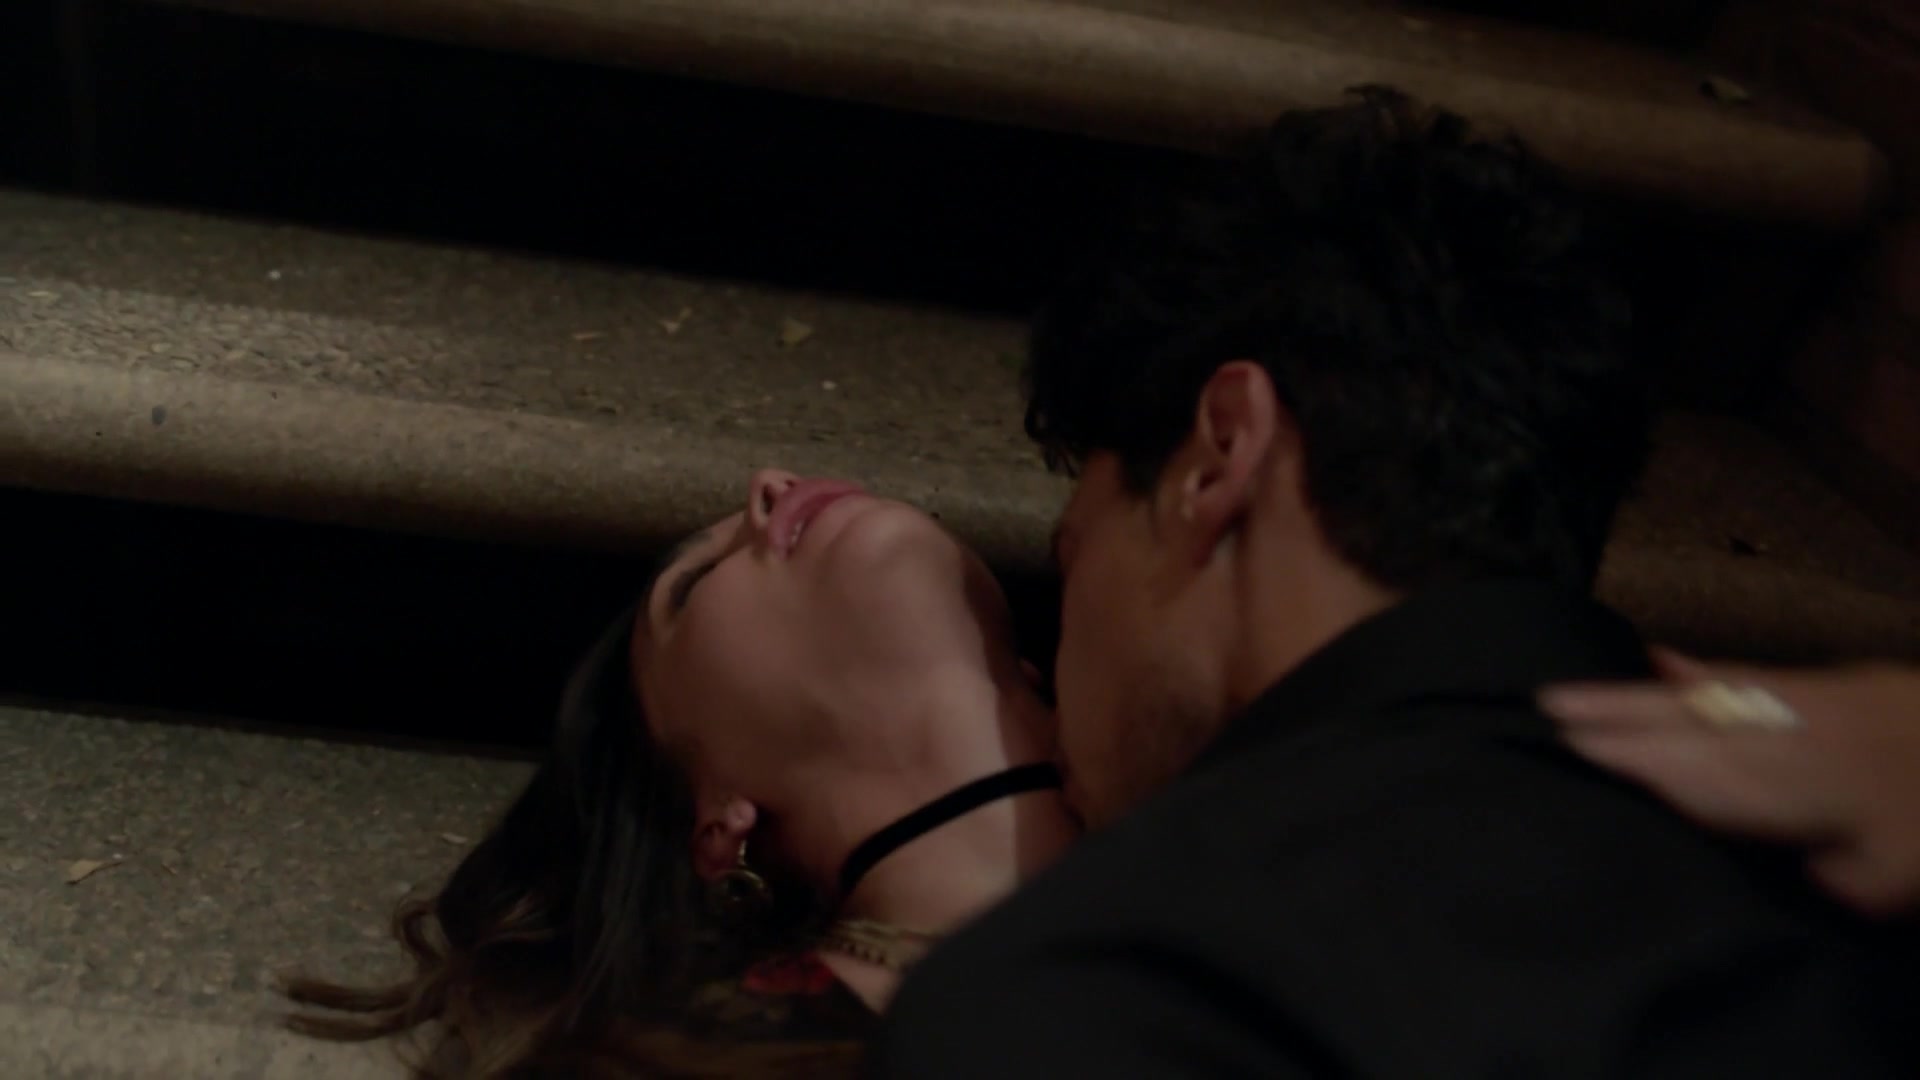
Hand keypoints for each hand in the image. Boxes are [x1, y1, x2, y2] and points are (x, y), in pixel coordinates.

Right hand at [1539, 653, 1919, 916]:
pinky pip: (1749, 674)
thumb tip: (1781, 864)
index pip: (1704, 774)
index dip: (1638, 762)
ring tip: (1573, 690)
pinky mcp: (1837, 685)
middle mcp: (1798, 734)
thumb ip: (1833, 874)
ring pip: (1709, 695)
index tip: (1572, 749)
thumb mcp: (1897, 878)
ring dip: (1637, 692)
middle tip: (1545, 708)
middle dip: (1617, 718)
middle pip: (1693, 726)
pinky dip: (1698, 669)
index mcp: (1809, 786)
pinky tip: (1664, 659)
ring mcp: (1813, 701)